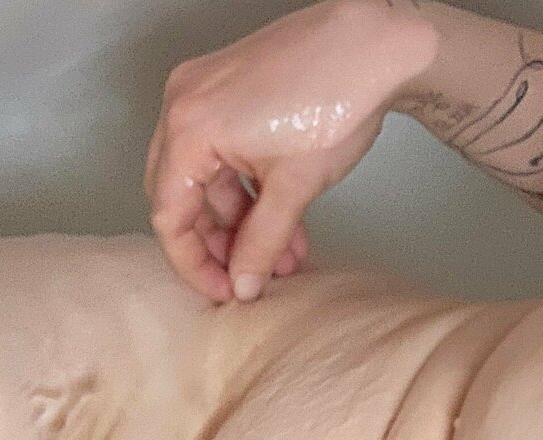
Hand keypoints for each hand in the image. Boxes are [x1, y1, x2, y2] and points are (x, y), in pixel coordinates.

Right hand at [144, 0, 440, 302]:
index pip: (169, 216)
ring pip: (208, 177)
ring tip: (285, 256)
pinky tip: (284, 221)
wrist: (374, 43)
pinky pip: (224, 151)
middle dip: (219, 243)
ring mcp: (206, 92)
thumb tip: (244, 283)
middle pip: (181, 195)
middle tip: (253, 277)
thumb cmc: (334, 99)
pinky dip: (249, 188)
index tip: (225, 293)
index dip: (195, 265)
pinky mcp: (231, 88)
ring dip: (242, 221)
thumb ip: (262, 242)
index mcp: (188, 129)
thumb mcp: (294, 187)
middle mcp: (184, 105)